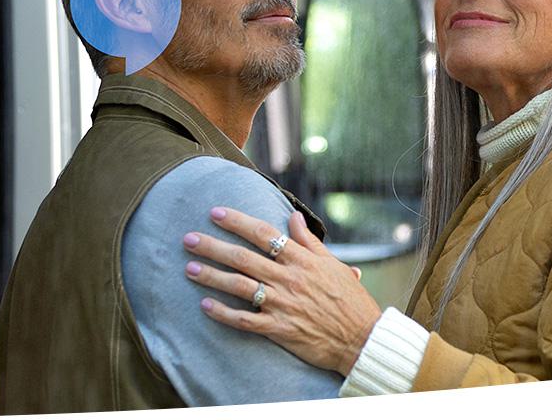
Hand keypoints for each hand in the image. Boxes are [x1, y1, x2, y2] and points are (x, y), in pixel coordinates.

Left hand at [183, 207, 382, 375]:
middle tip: (188, 238)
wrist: (362, 339)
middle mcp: (289, 279)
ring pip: (239, 286)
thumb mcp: (333, 265)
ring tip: (189, 268)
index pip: (264, 234)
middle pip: (243, 257)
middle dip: (213, 246)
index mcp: (302, 260)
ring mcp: (283, 304)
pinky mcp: (280, 329)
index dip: (237, 221)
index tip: (214, 212)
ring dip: (212, 276)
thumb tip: (293, 216)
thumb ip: (309, 241)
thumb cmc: (350, 301)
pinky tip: (205, 305)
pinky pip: (245, 320)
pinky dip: (224, 313)